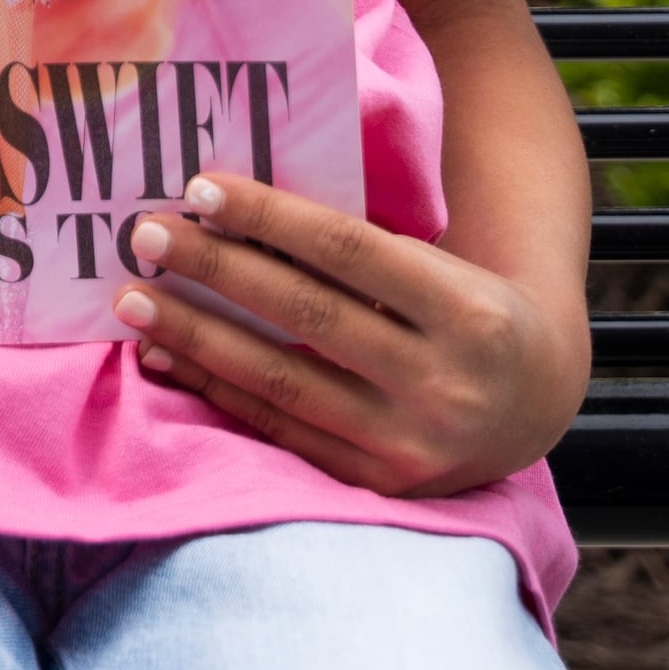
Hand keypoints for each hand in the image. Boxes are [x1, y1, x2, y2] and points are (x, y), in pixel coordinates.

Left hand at [116, 171, 589, 497]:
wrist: (535, 404)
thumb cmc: (466, 310)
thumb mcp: (442, 267)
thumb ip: (360, 250)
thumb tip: (231, 212)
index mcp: (468, 310)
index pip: (351, 251)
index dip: (271, 216)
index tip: (199, 187)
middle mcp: (444, 381)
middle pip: (307, 315)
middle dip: (216, 270)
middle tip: (145, 234)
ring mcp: (411, 442)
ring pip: (282, 379)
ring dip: (195, 336)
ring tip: (132, 300)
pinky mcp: (378, 482)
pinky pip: (279, 429)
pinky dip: (215, 391)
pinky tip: (164, 359)